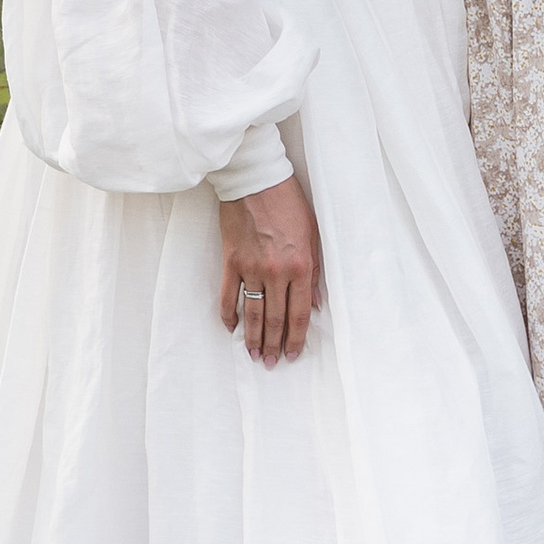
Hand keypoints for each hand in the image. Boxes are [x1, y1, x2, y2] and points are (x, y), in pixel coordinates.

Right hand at [219, 176, 322, 366]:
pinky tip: (232, 329)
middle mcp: (275, 272)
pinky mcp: (231, 261)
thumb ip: (314, 272)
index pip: (299, 313)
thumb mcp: (313, 235)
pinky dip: (229, 315)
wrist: (256, 180)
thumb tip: (314, 303)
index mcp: (300, 266)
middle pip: (275, 319)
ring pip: (252, 313)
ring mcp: (250, 268)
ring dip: (254, 337)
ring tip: (254, 355)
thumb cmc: (289, 203)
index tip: (293, 354)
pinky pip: (229, 295)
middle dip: (274, 345)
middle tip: (272, 363)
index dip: (296, 338)